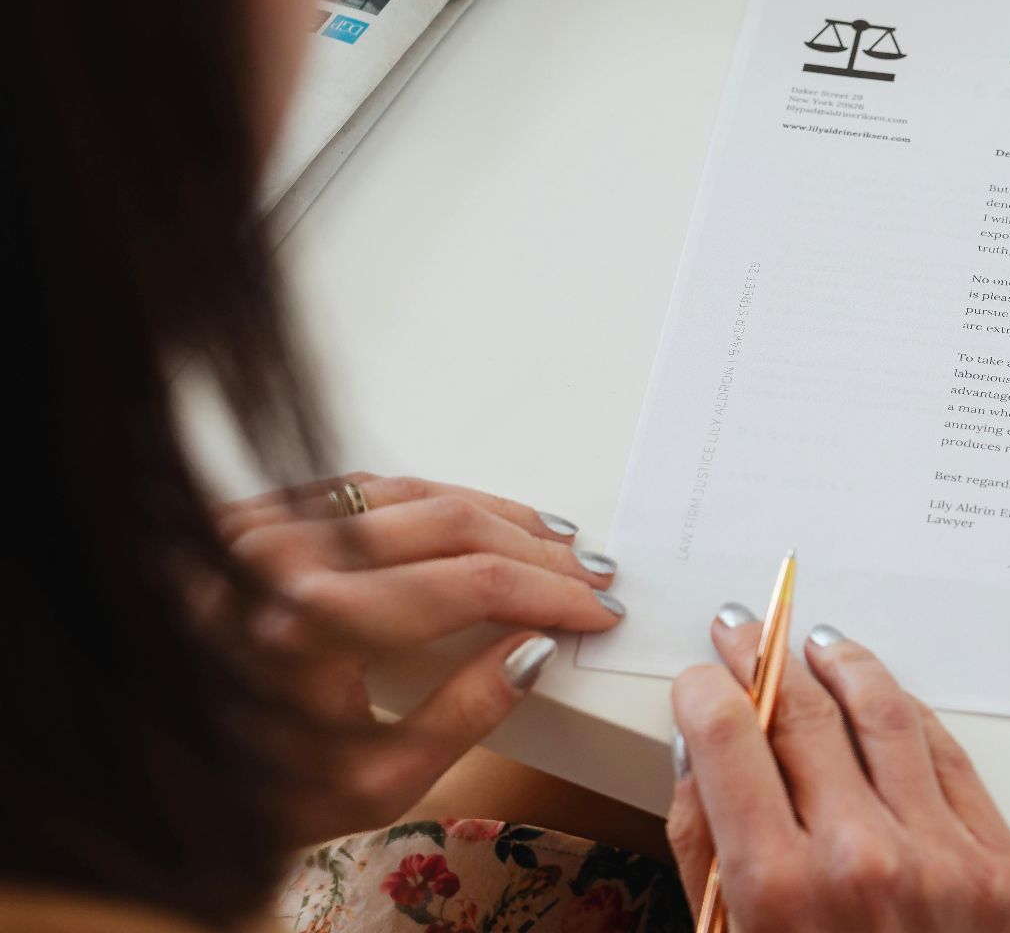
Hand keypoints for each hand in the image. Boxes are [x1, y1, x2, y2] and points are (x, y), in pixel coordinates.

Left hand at [216, 472, 627, 843]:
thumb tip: (535, 648)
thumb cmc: (247, 788)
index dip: (551, 595)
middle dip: (538, 549)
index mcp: (312, 622)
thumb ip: (465, 712)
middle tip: (590, 577)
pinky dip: (431, 500)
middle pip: (453, 522)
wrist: (145, 766)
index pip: (473, 581)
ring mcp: (260, 525)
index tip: (596, 612)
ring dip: (495, 513)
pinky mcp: (250, 516)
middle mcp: (282, 555)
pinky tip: (474, 517)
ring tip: (553, 540)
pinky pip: (362, 489)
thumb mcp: (372, 782)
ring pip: (412, 491)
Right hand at [668, 608, 1009, 931]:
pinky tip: (883, 697)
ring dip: (844, 664)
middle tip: (747, 631)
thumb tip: (700, 750)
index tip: (700, 678)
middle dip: (765, 659)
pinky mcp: (1001, 865)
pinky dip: (907, 714)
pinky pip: (947, 757)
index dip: (707, 690)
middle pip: (804, 713)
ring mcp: (943, 859)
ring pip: (884, 714)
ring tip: (818, 645)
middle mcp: (863, 862)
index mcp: (778, 890)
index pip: (730, 737)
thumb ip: (704, 847)